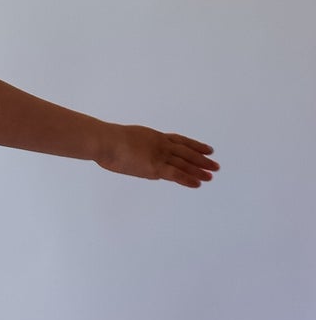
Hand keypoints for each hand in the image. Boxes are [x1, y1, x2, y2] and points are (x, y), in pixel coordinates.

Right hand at [95, 126, 218, 187]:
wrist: (106, 141)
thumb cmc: (107, 141)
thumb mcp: (125, 140)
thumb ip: (134, 148)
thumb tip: (133, 157)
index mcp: (154, 136)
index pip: (179, 141)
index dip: (194, 145)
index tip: (206, 149)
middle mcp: (161, 144)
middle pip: (186, 152)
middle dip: (202, 159)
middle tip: (215, 165)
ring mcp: (159, 155)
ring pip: (185, 162)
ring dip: (200, 169)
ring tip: (212, 174)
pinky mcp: (155, 167)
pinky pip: (176, 174)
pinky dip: (188, 178)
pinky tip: (198, 183)